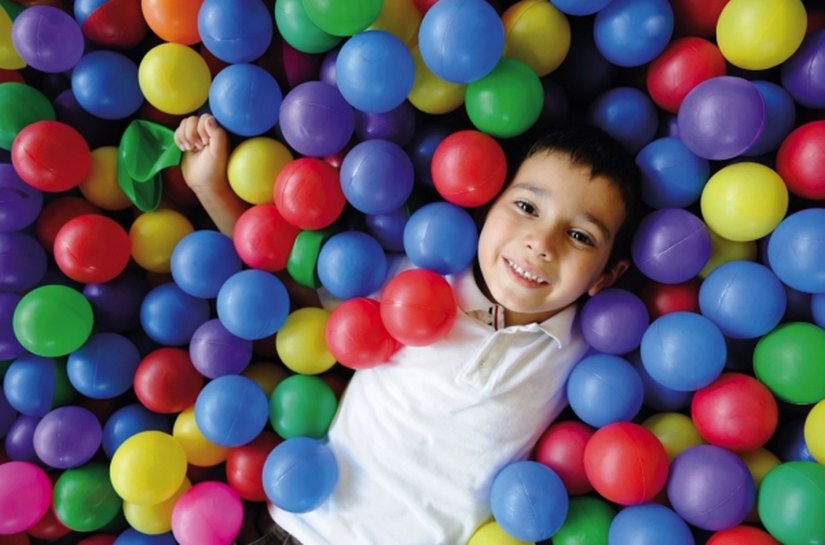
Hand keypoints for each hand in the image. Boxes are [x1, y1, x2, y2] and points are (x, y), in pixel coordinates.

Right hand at [173, 114, 246, 236]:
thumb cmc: (215, 169)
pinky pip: (177, 131)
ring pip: (183, 124)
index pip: (205, 118)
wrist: (204, 184)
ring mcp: (196, 136)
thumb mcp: (218, 152)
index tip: (205, 143)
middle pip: (192, 119)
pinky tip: (184, 149)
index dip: (201, 129)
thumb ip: (217, 134)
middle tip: (198, 148)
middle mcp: (207, 131)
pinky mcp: (186, 141)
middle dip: (191, 134)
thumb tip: (209, 119)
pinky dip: (178, 139)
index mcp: (218, 132)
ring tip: (191, 149)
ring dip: (184, 136)